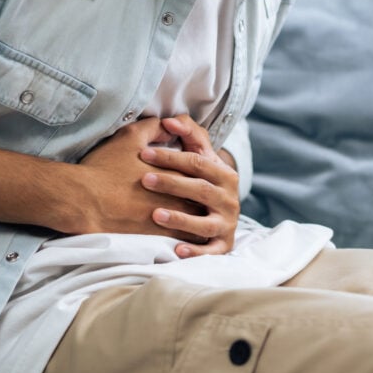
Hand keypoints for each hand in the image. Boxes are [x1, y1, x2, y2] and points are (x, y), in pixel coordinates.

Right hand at [60, 117, 205, 238]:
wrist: (82, 200)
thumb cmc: (104, 167)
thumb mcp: (129, 138)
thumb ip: (154, 128)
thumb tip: (170, 126)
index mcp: (174, 174)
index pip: (199, 175)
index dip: (199, 176)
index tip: (198, 178)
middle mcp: (175, 198)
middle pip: (200, 201)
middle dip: (202, 201)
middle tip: (204, 202)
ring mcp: (166, 221)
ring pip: (194, 225)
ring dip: (197, 223)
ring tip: (198, 223)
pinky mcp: (154, 239)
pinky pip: (179, 242)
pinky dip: (184, 241)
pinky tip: (183, 241)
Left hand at [139, 114, 239, 257]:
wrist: (220, 217)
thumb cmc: (201, 182)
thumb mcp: (200, 158)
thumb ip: (188, 135)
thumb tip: (168, 120)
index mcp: (224, 174)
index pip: (197, 162)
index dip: (170, 156)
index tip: (143, 153)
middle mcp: (229, 199)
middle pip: (200, 189)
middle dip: (171, 183)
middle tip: (144, 180)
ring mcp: (227, 223)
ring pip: (204, 222)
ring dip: (180, 219)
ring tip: (155, 215)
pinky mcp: (222, 246)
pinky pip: (210, 251)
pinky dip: (195, 251)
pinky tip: (175, 249)